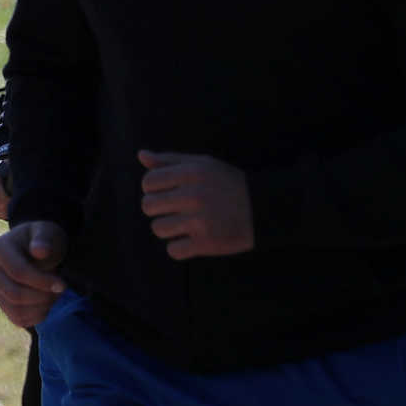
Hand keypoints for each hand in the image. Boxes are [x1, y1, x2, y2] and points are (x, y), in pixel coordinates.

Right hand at [0, 220, 68, 327]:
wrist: (36, 248)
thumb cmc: (42, 239)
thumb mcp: (46, 232)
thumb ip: (44, 239)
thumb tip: (40, 250)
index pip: (18, 272)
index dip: (42, 282)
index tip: (63, 284)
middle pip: (14, 294)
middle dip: (43, 296)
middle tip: (60, 290)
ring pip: (16, 310)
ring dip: (41, 307)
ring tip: (54, 295)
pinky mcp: (2, 302)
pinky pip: (17, 319)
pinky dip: (36, 316)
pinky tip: (46, 304)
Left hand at [138, 150, 253, 258]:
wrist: (264, 209)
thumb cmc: (227, 184)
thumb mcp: (203, 164)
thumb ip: (170, 160)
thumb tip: (141, 155)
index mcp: (191, 172)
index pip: (148, 182)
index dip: (153, 188)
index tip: (168, 192)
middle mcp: (194, 195)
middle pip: (148, 206)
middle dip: (158, 209)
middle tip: (176, 209)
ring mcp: (200, 220)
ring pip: (158, 229)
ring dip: (169, 229)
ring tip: (186, 224)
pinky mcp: (207, 242)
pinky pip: (173, 250)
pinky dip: (180, 248)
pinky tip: (193, 239)